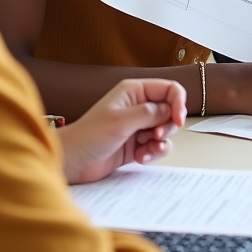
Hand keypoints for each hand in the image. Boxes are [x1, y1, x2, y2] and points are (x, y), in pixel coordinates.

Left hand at [59, 79, 185, 184]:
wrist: (72, 162)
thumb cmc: (89, 136)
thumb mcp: (122, 120)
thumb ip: (150, 113)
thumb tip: (170, 111)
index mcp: (134, 91)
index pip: (169, 89)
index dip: (178, 103)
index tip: (178, 120)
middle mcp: (138, 106)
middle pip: (170, 111)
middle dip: (168, 126)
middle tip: (155, 136)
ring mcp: (138, 126)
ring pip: (165, 131)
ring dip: (160, 142)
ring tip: (147, 149)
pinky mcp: (136, 144)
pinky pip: (156, 146)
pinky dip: (153, 153)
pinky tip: (141, 157)